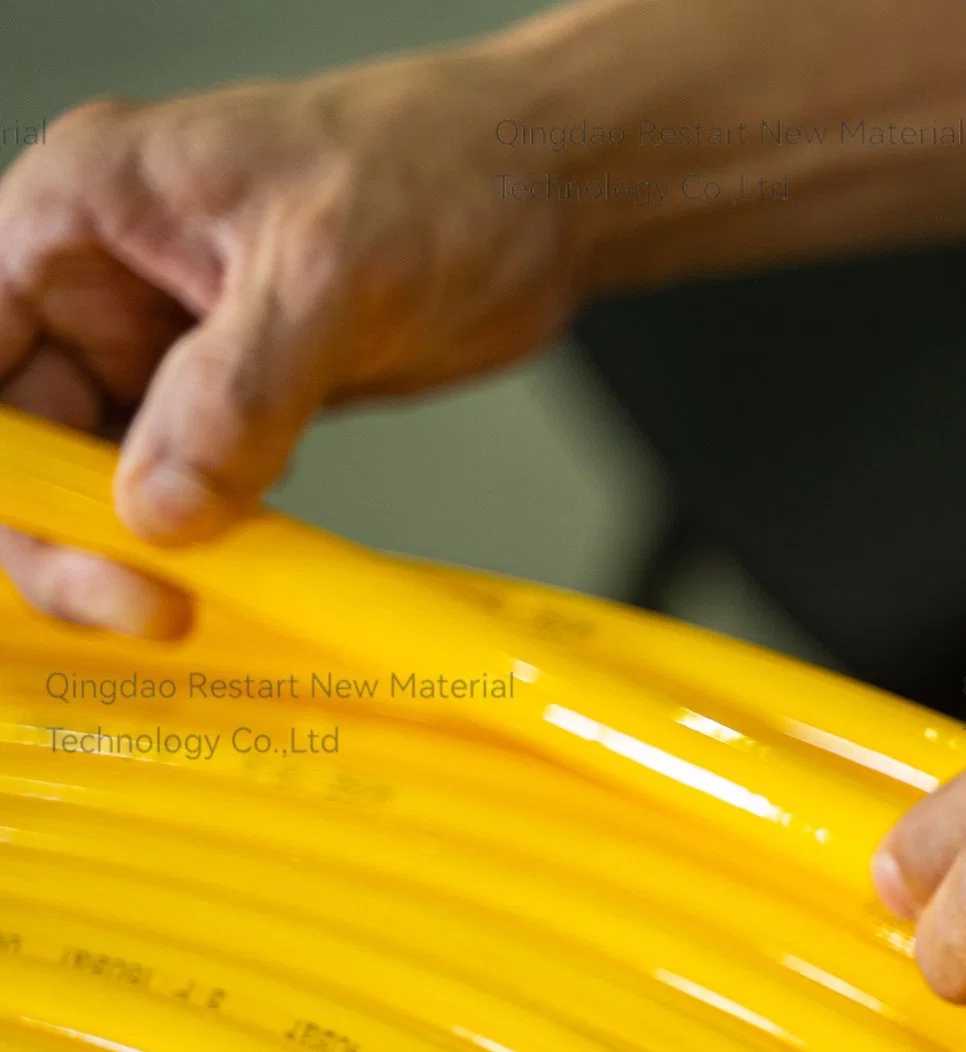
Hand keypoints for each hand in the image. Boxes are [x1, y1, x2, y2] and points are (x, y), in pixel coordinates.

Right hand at [0, 51, 587, 633]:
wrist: (548, 192)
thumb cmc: (444, 172)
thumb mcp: (330, 270)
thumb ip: (237, 390)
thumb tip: (161, 505)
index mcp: (79, 209)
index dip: (5, 464)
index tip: (60, 535)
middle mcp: (104, 276)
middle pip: (28, 432)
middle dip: (71, 528)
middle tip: (149, 602)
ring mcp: (168, 339)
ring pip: (104, 470)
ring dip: (141, 544)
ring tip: (200, 596)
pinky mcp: (237, 394)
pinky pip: (188, 482)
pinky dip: (208, 534)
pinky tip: (248, 567)